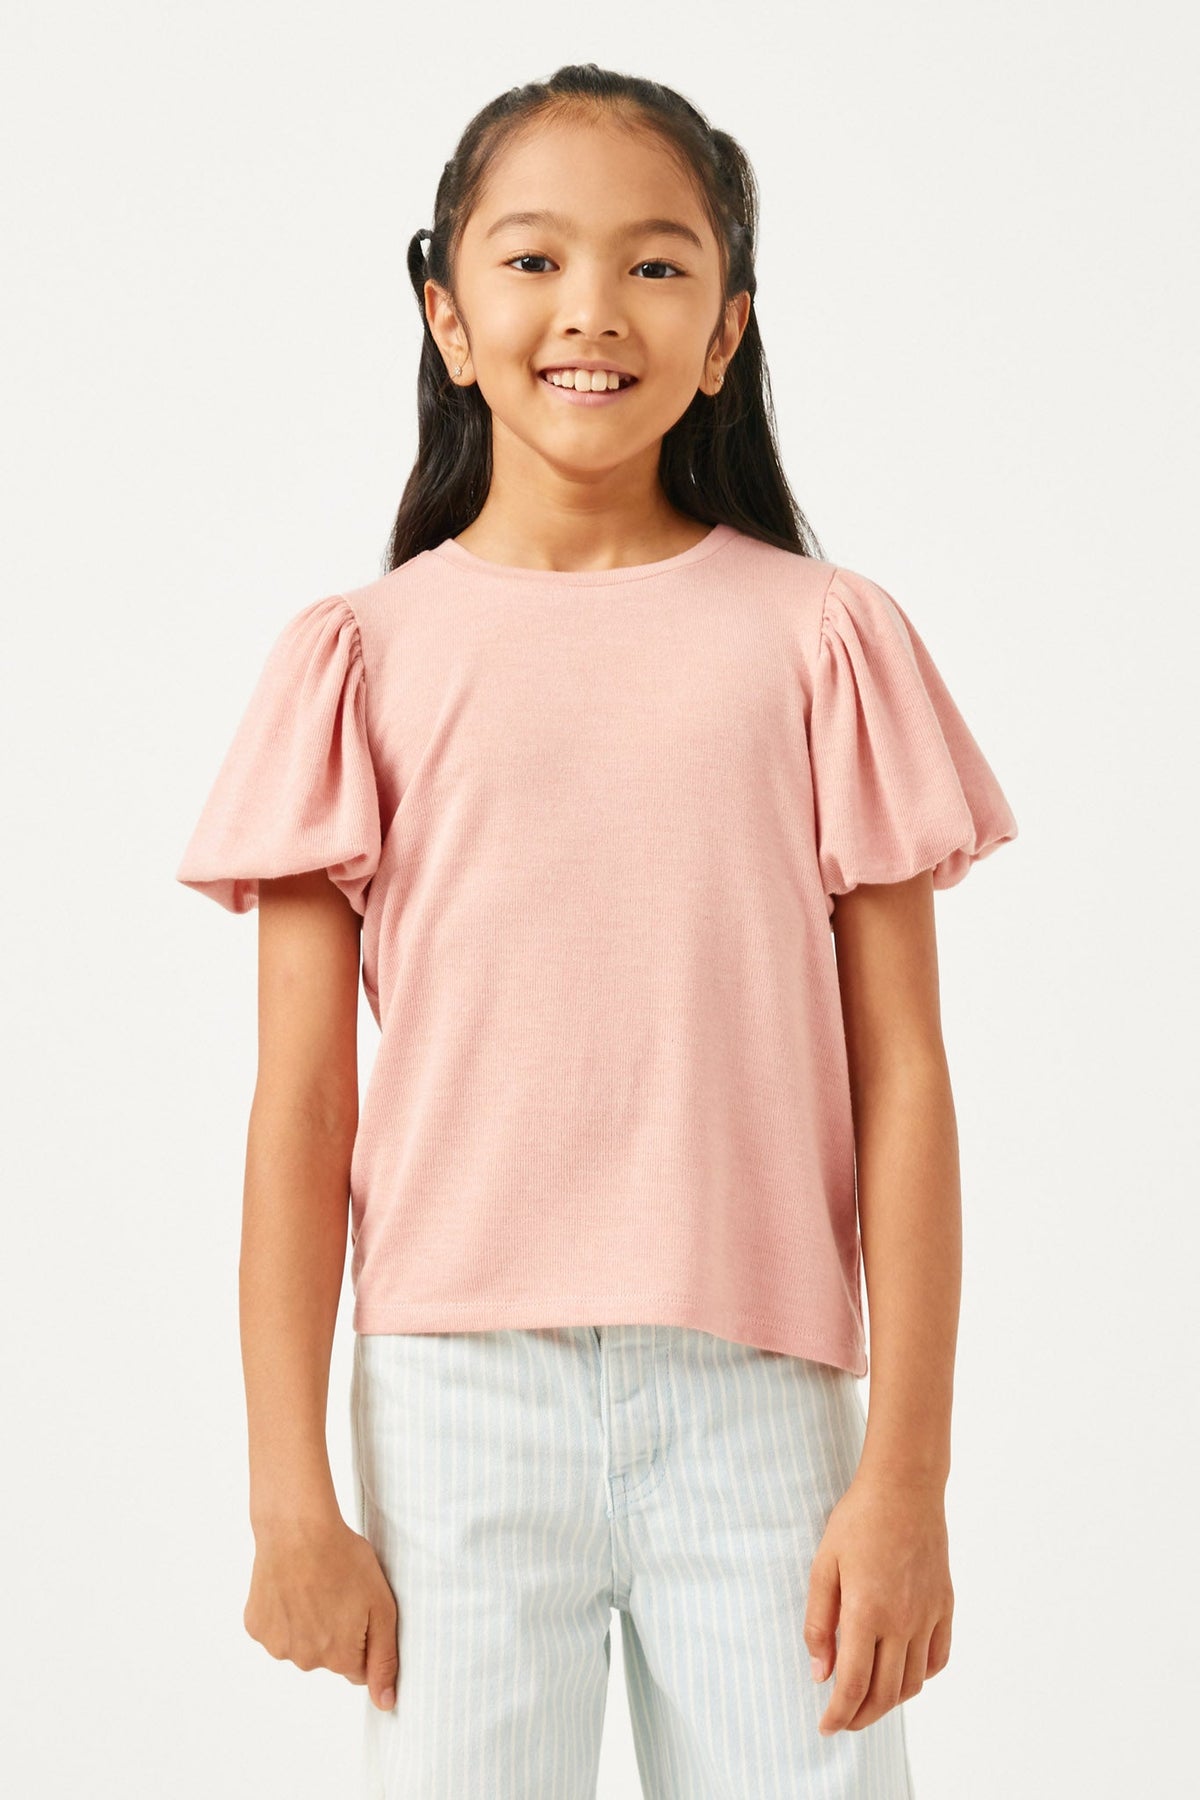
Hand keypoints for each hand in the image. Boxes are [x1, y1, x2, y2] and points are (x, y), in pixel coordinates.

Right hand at [244, 1513, 399, 1710]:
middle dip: (335, 1631)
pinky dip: (283, 1613)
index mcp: (339, 1658)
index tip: (358, 1608)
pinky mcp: (256, 1626)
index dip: (362, 1635)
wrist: (297, 1529)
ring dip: (307, 1623)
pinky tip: (290, 1586)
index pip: (358, 1667)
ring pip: (300, 1643)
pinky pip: (276, 1629)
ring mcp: (277, 1645)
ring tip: (313, 1585)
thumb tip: (385, 1704)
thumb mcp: (381, 1606)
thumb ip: (384, 1659)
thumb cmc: (344, 1560)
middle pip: (327, 1656)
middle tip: (336, 1591)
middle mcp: (305, 1661)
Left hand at [803, 1473, 952, 1735]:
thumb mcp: (823, 1566)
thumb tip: (821, 1674)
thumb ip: (819, 1623)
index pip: (854, 1685)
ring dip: (890, 1701)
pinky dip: (920, 1677)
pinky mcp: (945, 1606)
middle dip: (861, 1716)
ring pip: (913, 1683)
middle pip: (885, 1694)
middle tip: (842, 1720)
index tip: (826, 1727)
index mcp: (867, 1612)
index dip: (839, 1714)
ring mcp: (928, 1616)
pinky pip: (937, 1659)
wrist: (904, 1487)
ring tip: (868, 1699)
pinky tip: (903, 1671)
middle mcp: (902, 1621)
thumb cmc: (858, 1520)